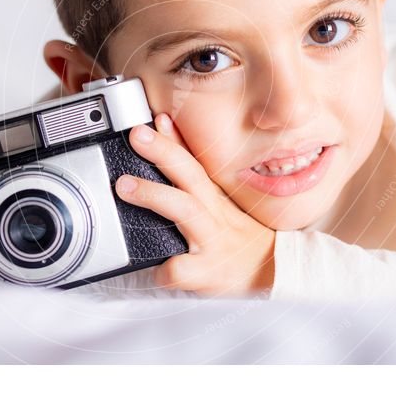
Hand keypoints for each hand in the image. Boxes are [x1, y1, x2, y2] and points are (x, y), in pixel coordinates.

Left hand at [115, 113, 275, 296]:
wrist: (271, 275)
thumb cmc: (238, 236)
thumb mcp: (221, 203)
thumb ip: (192, 173)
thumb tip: (164, 129)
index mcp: (215, 198)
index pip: (194, 161)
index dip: (174, 139)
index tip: (154, 120)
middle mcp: (215, 213)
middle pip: (191, 175)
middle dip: (163, 152)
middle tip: (135, 137)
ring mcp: (212, 241)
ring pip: (185, 211)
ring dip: (154, 194)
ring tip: (124, 186)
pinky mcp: (208, 273)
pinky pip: (180, 269)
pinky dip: (164, 269)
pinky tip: (152, 269)